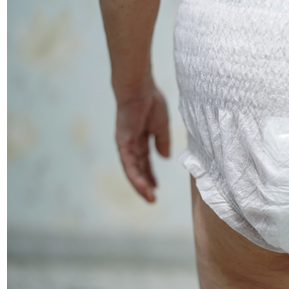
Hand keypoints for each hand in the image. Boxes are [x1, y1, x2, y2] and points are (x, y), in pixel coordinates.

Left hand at [115, 82, 169, 202]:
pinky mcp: (123, 144)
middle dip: (144, 184)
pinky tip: (143, 187)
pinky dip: (135, 177)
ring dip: (140, 186)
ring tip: (150, 198)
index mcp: (140, 140)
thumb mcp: (161, 127)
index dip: (149, 175)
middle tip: (152, 199)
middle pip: (137, 169)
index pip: (144, 162)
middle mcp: (131, 145)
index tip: (156, 188)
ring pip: (132, 171)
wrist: (139, 89)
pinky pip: (129, 165)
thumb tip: (165, 157)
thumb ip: (162, 142)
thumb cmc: (150, 102)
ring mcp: (125, 145)